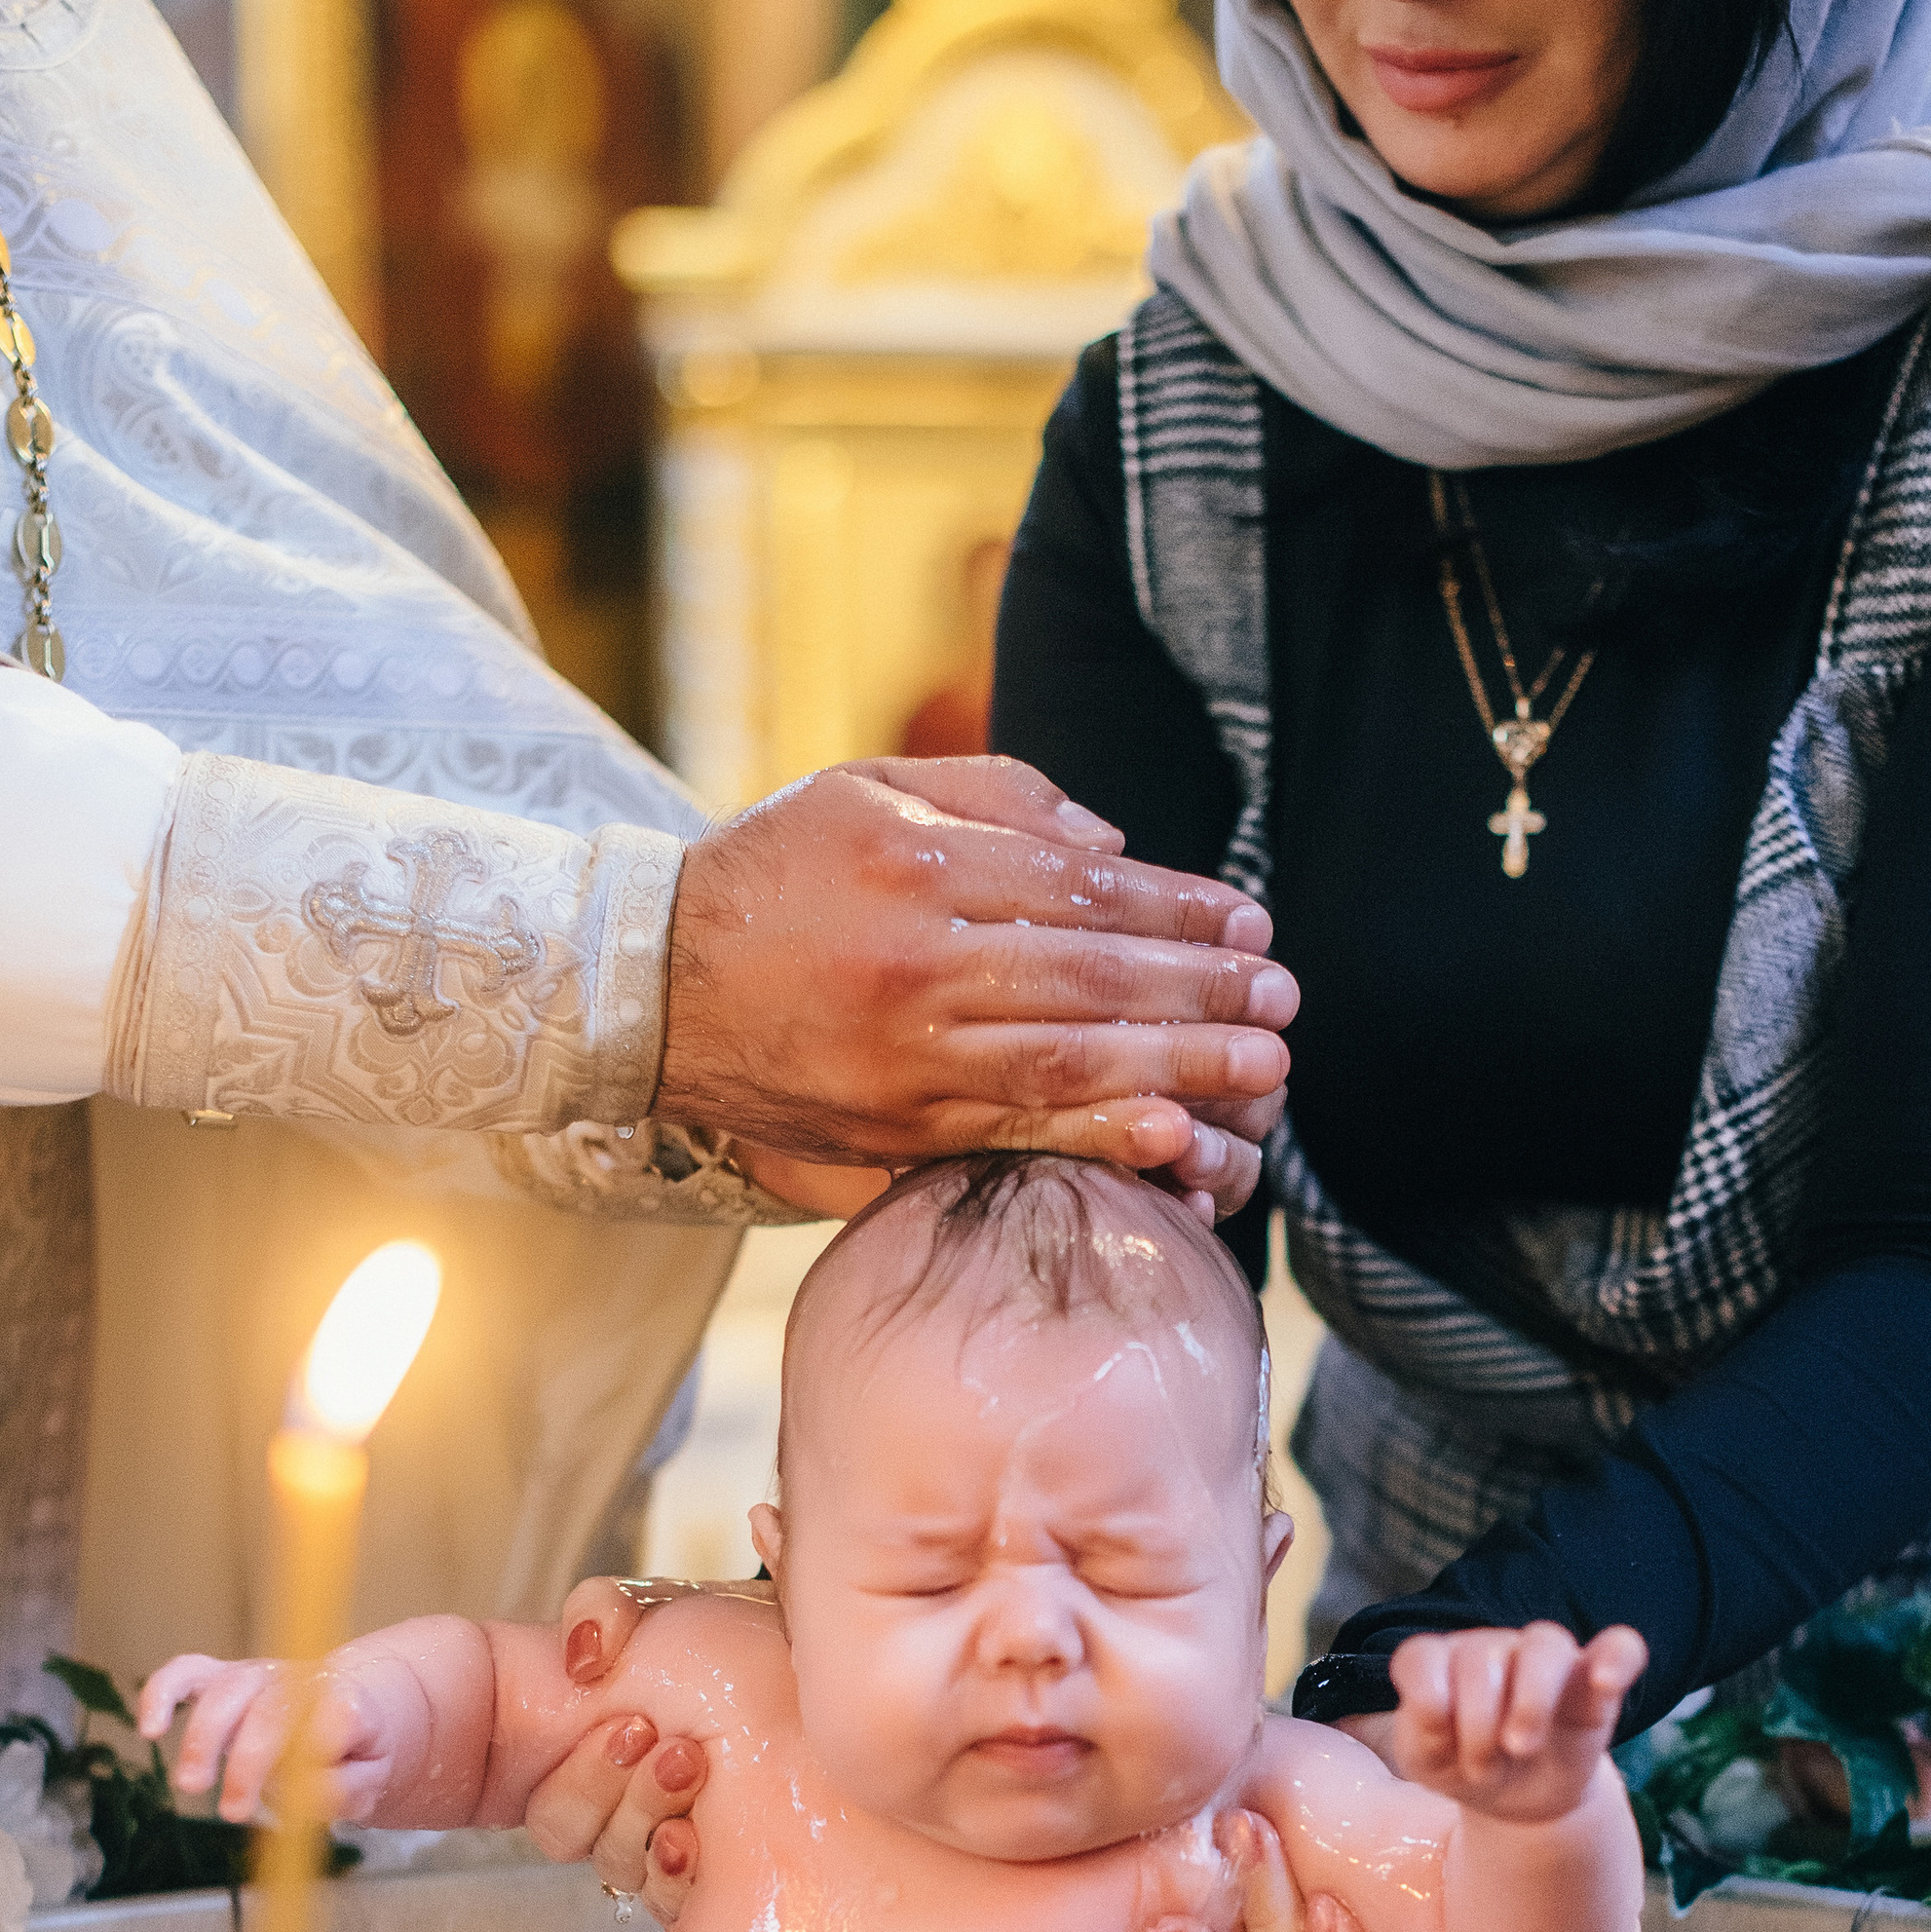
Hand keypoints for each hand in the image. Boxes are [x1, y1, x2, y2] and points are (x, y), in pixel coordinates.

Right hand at [139, 1652, 397, 1824]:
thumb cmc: (352, 1754)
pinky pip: (185, 1673)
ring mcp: (257, 1676)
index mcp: (348, 1704)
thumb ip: (347, 1788)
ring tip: (191, 1786)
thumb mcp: (369, 1781)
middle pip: (271, 1710)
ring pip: (225, 1693)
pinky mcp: (219, 1677)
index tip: (318, 1763)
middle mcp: (300, 1682)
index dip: (329, 1734)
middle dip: (249, 1762)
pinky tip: (149, 1730)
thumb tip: (309, 1793)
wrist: (339, 1714)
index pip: (342, 1712)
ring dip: (203, 1740)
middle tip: (233, 1812)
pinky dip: (161, 1695)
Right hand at [547, 1579, 727, 1929]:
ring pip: (621, 1870)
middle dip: (605, 1791)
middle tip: (670, 1745)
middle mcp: (628, 1809)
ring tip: (692, 1767)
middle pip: (570, 1837)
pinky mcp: (720, 1876)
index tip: (633, 1724)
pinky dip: (676, 1874)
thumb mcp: (662, 1607)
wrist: (816, 1664)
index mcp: (600, 1760)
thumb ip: (601, 1612)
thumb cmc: (737, 1643)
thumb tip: (582, 1655)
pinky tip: (699, 1841)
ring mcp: (672, 1846)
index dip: (578, 1779)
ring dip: (646, 1820)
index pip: (554, 1806)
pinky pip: (671, 1902)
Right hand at [656, 758, 1293, 1221]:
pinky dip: (1102, 1140)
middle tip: (1283, 999)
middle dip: (1201, 990)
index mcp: (919, 868)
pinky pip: (1018, 1136)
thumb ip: (996, 799)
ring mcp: (907, 1056)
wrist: (647, 987)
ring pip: (1070, 1062)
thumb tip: (1114, 846)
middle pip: (1092, 978)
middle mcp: (918, 963)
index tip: (1251, 921)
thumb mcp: (868, 791)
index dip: (1178, 907)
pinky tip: (1176, 1140)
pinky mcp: (896, 1127)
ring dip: (1180, 1068)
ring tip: (1263, 1069)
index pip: (1082, 888)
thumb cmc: (771, 875)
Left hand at [1386, 1622, 1648, 1824]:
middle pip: (1480, 1654)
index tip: (1438, 1743)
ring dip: (1530, 1702)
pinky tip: (1606, 1681)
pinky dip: (1616, 1659)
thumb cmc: (1466, 1767)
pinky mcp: (1595, 1680)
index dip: (1427, 1701)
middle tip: (1482, 1769)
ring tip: (1521, 1747)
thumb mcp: (1427, 1765)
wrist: (1518, 1798)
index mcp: (1442, 1663)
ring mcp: (1545, 1659)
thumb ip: (1417, 1735)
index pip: (1422, 1656)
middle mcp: (1492, 1648)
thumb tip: (1420, 1712)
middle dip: (1477, 1723)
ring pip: (1544, 1644)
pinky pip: (1619, 1648)